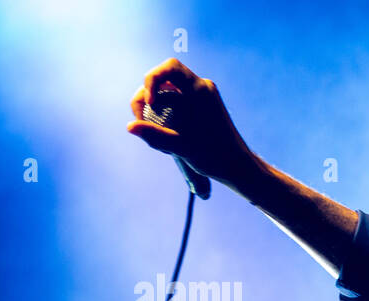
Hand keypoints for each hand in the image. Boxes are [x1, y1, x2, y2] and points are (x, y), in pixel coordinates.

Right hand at [127, 58, 260, 189]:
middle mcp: (203, 87)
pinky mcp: (203, 105)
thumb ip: (155, 135)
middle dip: (148, 93)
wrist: (238, 166)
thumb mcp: (181, 147)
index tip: (151, 104)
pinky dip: (167, 108)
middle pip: (165, 77)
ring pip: (170, 88)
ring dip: (156, 103)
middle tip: (142, 116)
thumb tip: (130, 127)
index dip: (152, 80)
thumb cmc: (215, 157)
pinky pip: (178, 98)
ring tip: (151, 126)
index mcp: (200, 90)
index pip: (170, 67)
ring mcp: (204, 95)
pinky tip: (164, 129)